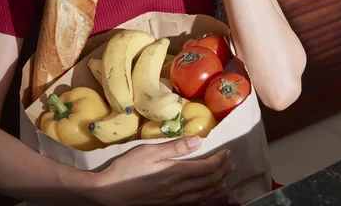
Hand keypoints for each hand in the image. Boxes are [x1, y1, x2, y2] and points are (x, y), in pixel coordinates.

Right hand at [89, 136, 232, 204]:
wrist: (110, 193)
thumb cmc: (128, 168)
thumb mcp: (150, 151)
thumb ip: (175, 147)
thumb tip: (198, 141)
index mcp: (176, 173)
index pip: (206, 167)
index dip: (219, 160)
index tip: (227, 152)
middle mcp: (179, 190)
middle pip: (208, 183)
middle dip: (222, 173)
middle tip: (231, 164)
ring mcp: (174, 202)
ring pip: (203, 197)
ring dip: (217, 189)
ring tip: (226, 183)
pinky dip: (206, 202)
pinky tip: (207, 199)